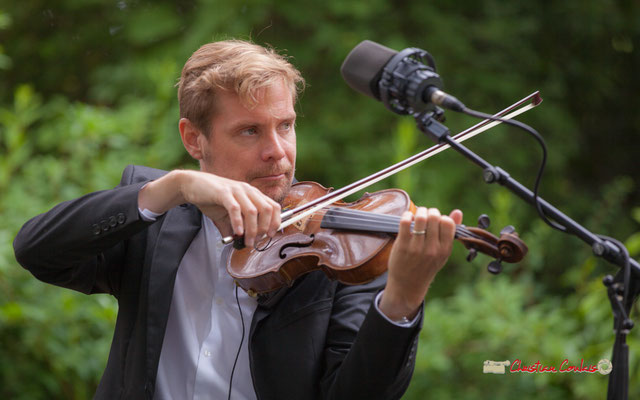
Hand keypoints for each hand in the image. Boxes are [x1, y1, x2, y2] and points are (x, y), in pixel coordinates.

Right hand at [138, 170, 280, 246]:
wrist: (191, 185)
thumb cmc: (211, 198)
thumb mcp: (227, 215)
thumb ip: (235, 227)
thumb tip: (239, 243)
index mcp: (252, 194)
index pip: (274, 206)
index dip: (275, 222)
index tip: (270, 235)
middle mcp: (247, 190)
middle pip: (267, 210)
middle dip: (264, 229)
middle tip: (255, 241)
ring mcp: (236, 190)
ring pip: (253, 211)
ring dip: (252, 230)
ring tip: (246, 241)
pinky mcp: (223, 193)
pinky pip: (235, 208)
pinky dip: (238, 222)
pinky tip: (237, 232)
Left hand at [378, 207, 462, 320]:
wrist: (407, 286)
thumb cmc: (426, 266)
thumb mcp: (442, 253)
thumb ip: (450, 232)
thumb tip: (458, 211)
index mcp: (444, 250)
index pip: (448, 223)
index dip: (442, 217)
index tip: (436, 221)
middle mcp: (432, 249)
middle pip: (434, 217)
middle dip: (430, 211)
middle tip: (425, 215)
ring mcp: (417, 247)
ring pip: (420, 218)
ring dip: (419, 211)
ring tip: (417, 215)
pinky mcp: (403, 245)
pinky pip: (405, 222)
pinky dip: (406, 216)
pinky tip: (407, 219)